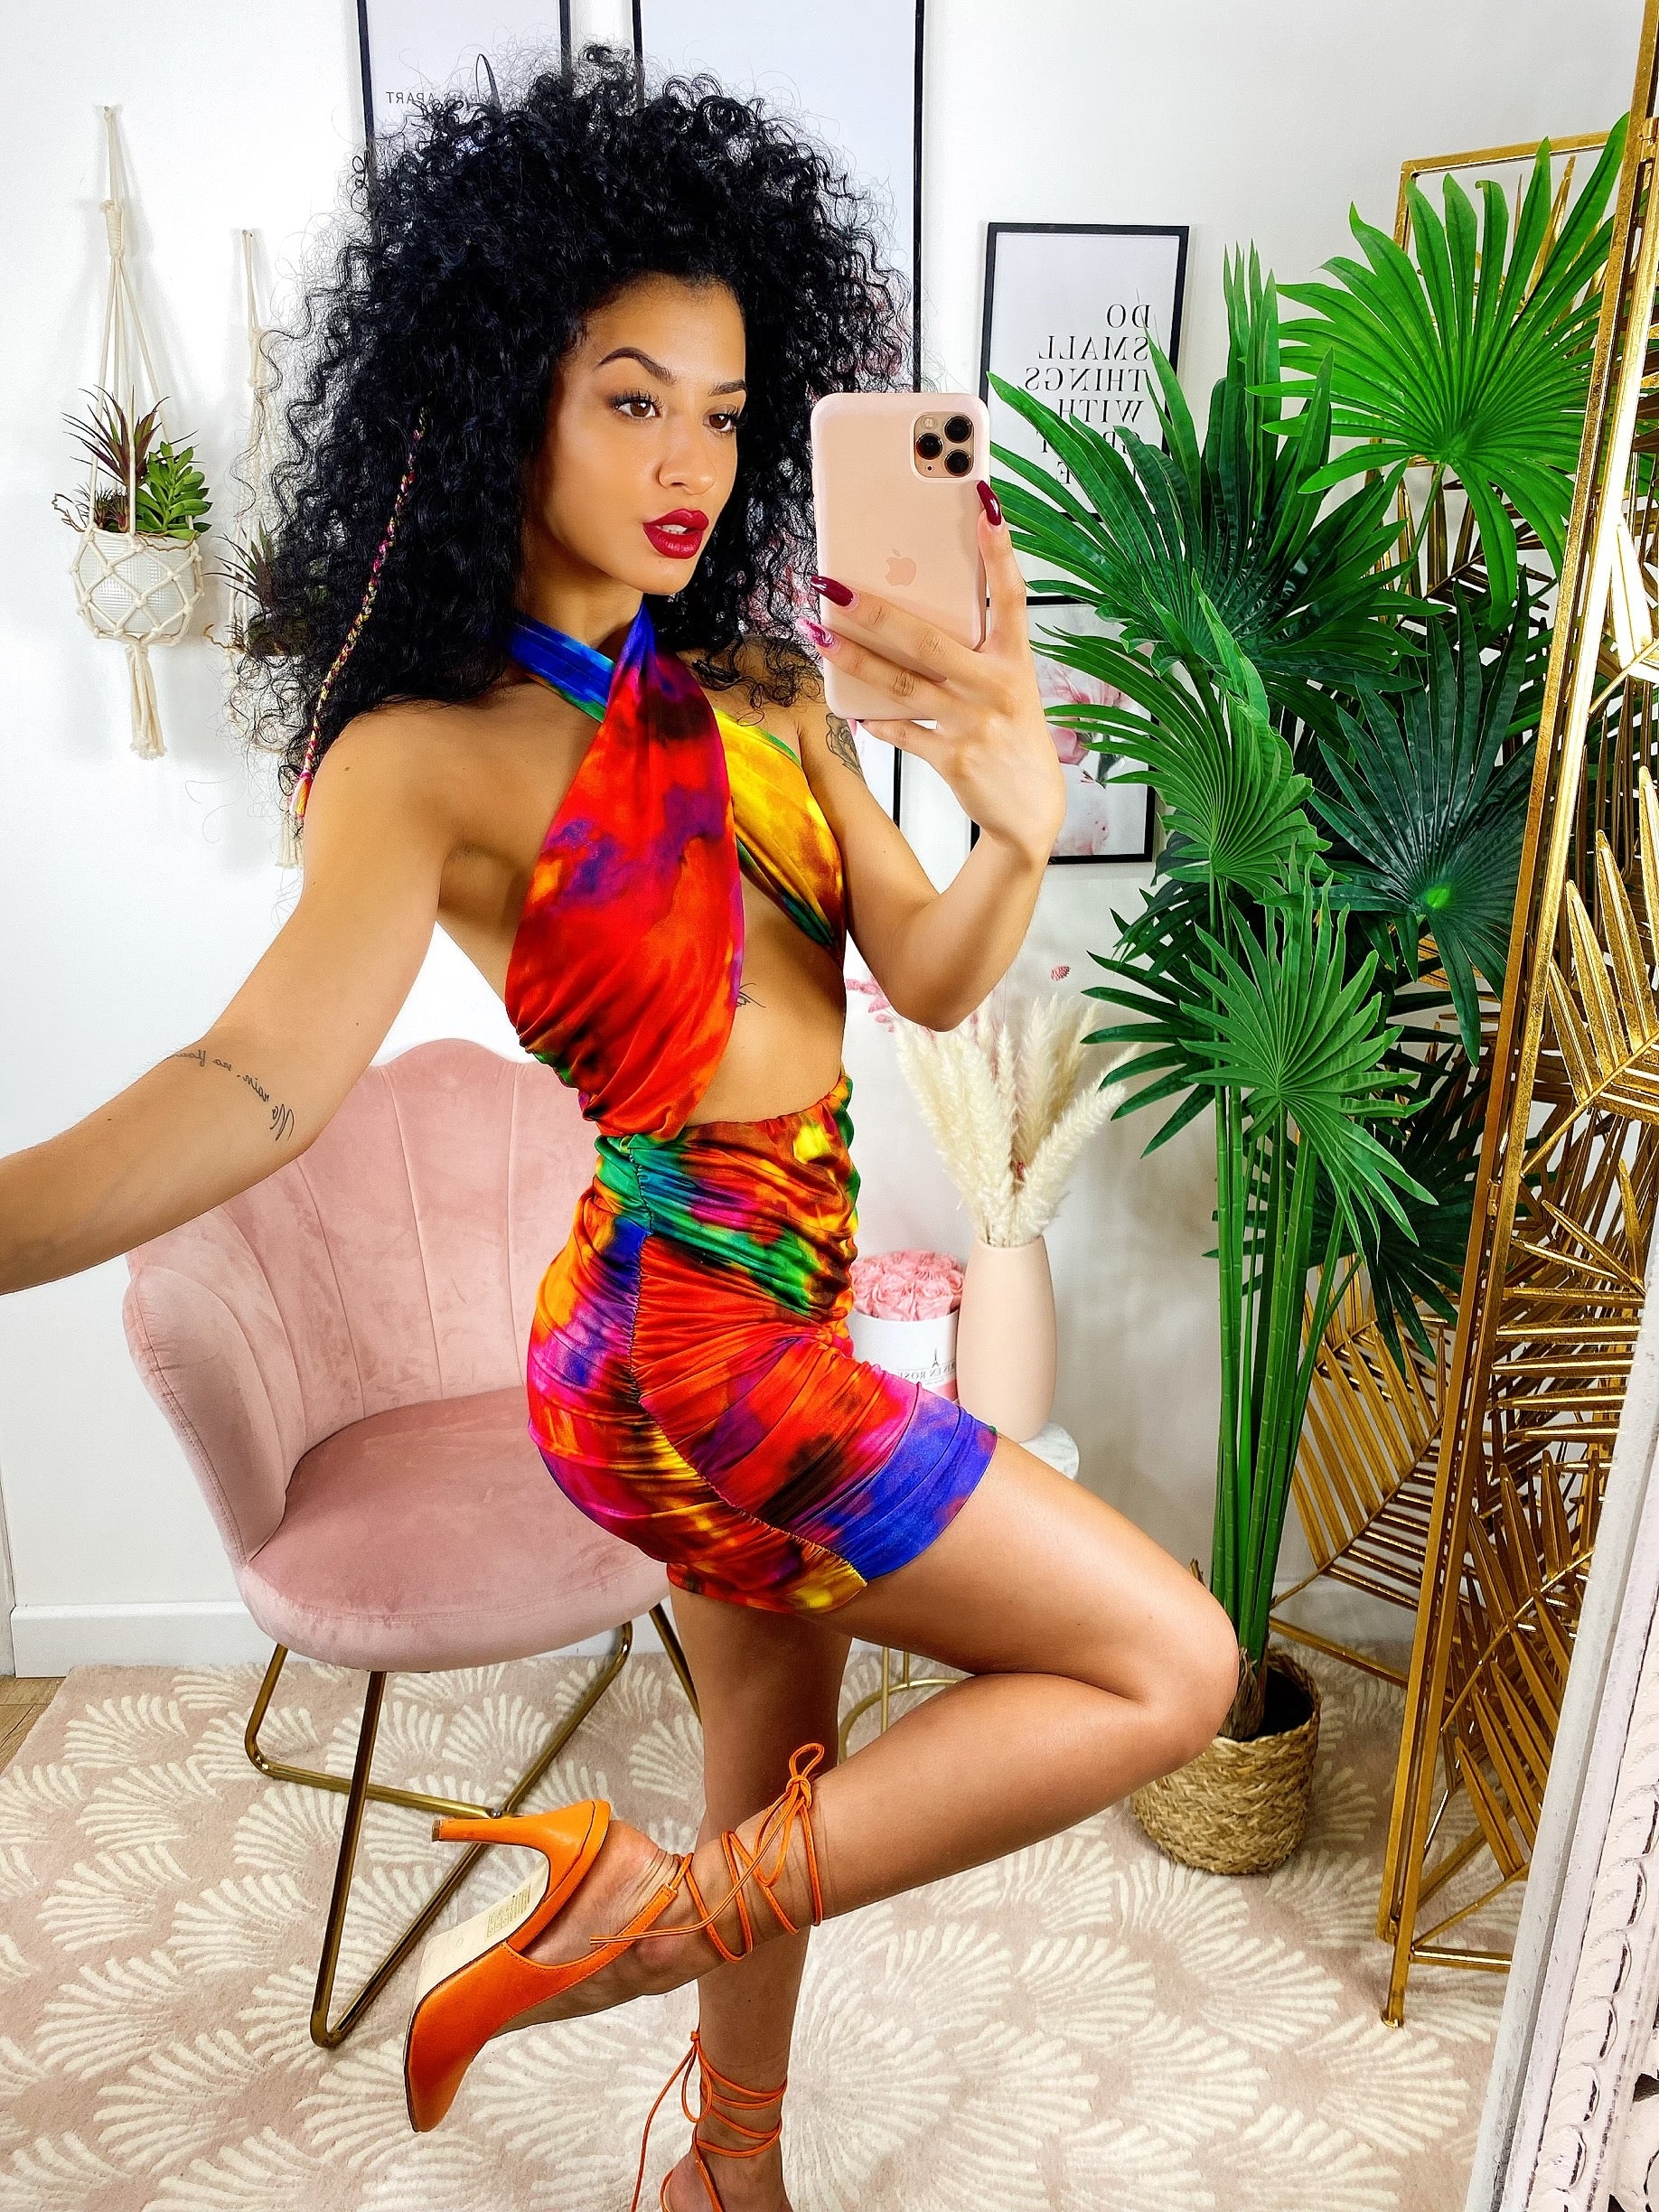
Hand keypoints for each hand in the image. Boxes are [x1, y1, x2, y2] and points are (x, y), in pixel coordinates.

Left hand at [802, 483, 1065, 862]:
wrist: (1031, 812)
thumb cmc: (1010, 735)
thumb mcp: (1006, 687)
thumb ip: (971, 653)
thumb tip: (907, 617)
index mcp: (1015, 660)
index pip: (1011, 595)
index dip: (999, 551)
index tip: (985, 503)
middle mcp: (997, 686)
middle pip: (929, 640)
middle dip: (877, 611)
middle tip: (833, 586)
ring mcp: (975, 723)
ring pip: (903, 685)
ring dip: (855, 660)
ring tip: (817, 635)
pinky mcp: (955, 759)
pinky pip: (903, 733)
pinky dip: (877, 723)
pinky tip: (854, 713)